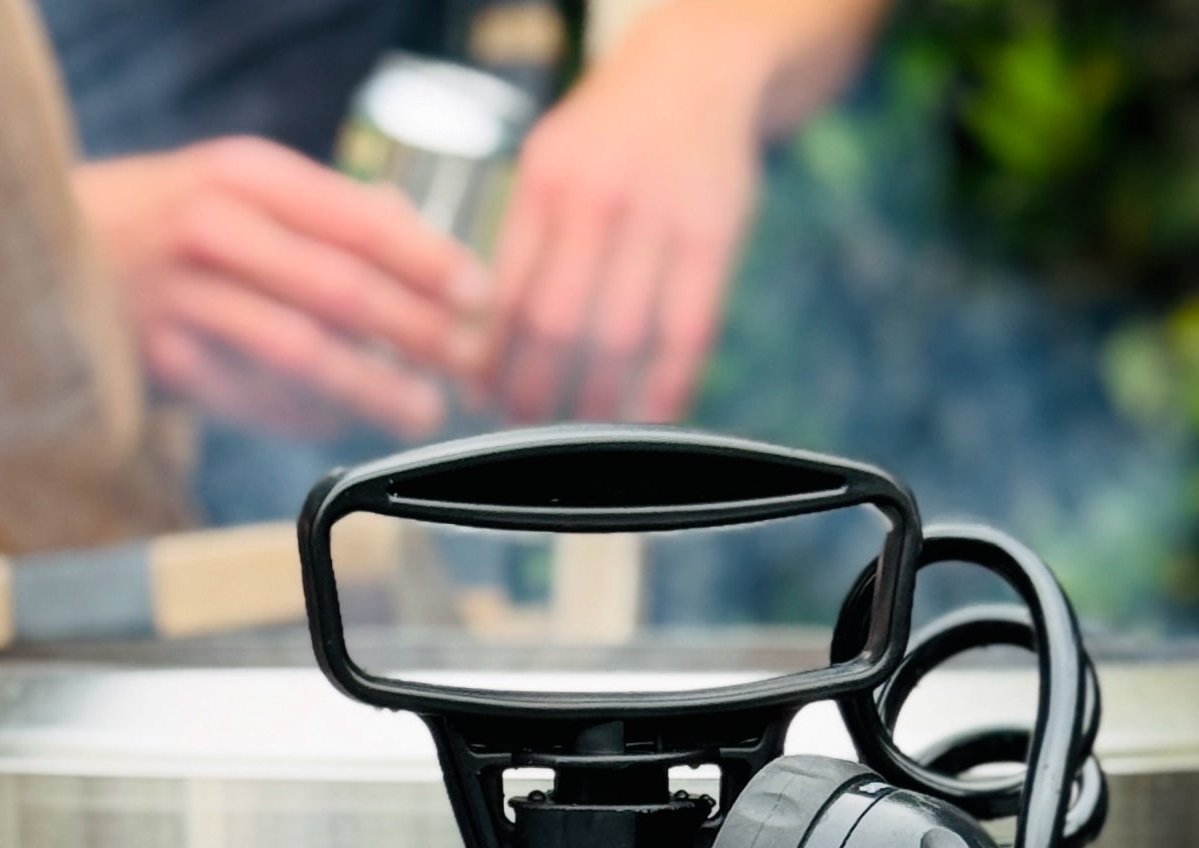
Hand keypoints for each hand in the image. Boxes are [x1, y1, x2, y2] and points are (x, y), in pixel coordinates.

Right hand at [77, 137, 491, 439]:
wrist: (50, 256)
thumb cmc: (165, 225)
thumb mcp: (237, 190)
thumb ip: (324, 213)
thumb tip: (416, 235)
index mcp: (245, 175)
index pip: (357, 217)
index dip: (427, 259)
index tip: (478, 293)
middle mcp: (213, 227)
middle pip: (338, 287)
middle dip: (414, 331)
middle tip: (466, 362)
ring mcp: (184, 297)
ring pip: (299, 350)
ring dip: (371, 387)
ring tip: (421, 410)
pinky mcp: (165, 361)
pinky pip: (256, 399)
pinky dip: (308, 416)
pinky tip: (345, 424)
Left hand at [484, 0, 882, 424]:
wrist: (697, 70)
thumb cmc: (613, 135)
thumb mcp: (551, 164)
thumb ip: (523, 244)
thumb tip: (484, 344)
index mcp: (547, 179)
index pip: (508, 292)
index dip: (495, 360)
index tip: (487, 398)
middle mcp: (599, 195)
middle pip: (558, 323)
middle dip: (537, 391)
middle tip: (528, 424)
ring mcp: (660, 214)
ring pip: (621, 338)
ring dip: (599, 402)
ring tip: (582, 427)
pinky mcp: (715, 234)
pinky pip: (687, 333)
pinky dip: (668, 387)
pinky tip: (649, 414)